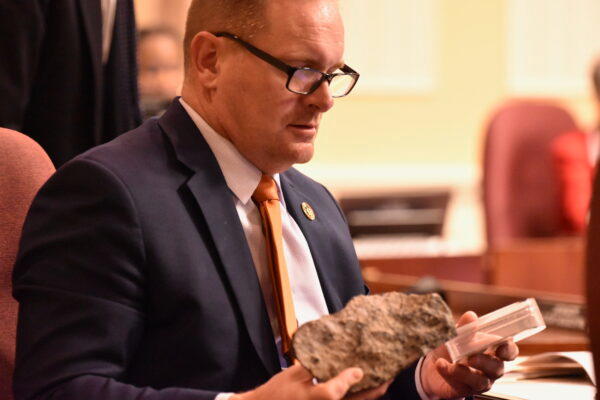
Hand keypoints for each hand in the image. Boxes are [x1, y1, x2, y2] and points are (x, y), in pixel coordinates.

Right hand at [233, 363, 391, 399]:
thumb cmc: (276, 393)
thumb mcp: (292, 374)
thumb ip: (313, 366)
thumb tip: (330, 353)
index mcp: (310, 398)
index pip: (332, 392)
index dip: (346, 380)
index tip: (358, 370)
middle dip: (373, 391)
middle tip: (388, 377)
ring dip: (368, 395)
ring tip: (381, 381)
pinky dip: (357, 397)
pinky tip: (363, 387)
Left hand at [420, 311, 518, 398]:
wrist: (431, 365)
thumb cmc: (450, 348)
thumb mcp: (455, 335)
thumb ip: (465, 327)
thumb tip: (471, 316)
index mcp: (492, 351)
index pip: (509, 351)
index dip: (509, 349)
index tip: (502, 346)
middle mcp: (490, 368)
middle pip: (497, 368)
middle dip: (486, 361)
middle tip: (472, 356)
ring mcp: (480, 381)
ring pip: (482, 381)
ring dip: (468, 371)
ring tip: (455, 361)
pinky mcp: (466, 390)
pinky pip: (463, 385)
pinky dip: (451, 372)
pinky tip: (440, 364)